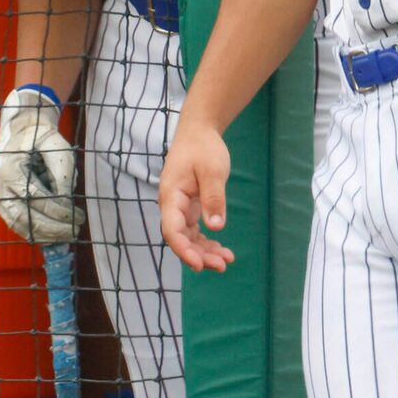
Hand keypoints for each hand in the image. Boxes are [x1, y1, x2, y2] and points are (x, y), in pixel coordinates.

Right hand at [0, 87, 79, 244]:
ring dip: (45, 235)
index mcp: (10, 169)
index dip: (59, 211)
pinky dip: (35, 233)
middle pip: (26, 217)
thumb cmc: (40, 139)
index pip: (36, 199)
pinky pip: (16, 224)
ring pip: (19, 225)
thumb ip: (62, 174)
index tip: (79, 216)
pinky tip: (52, 235)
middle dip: (54, 228)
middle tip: (75, 231)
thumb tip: (67, 205)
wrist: (19, 133)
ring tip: (67, 235)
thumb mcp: (57, 147)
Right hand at [157, 120, 233, 271]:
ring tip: (226, 261)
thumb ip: (213, 198)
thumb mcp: (212, 170)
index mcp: (171, 195)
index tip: (199, 264)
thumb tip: (216, 227)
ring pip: (188, 237)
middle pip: (180, 237)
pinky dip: (207, 242)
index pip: (172, 229)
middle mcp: (172, 205)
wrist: (198, 132)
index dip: (183, 249)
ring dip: (204, 251)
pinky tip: (222, 251)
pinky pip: (195, 230)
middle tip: (221, 265)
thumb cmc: (203, 148)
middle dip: (198, 254)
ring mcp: (180, 208)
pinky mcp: (189, 208)